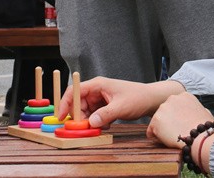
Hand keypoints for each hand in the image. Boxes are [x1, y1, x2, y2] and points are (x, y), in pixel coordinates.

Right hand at [57, 77, 184, 128]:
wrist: (151, 100)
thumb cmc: (138, 97)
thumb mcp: (121, 107)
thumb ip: (105, 115)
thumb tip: (90, 123)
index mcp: (97, 84)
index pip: (74, 91)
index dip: (65, 103)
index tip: (61, 117)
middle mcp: (96, 90)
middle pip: (78, 103)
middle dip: (79, 116)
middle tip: (83, 128)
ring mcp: (100, 98)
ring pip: (85, 111)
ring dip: (89, 121)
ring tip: (100, 126)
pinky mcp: (104, 106)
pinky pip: (94, 115)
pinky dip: (96, 122)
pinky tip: (107, 125)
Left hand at [147, 91, 213, 148]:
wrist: (200, 137)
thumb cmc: (205, 128)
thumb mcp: (204, 112)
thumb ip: (196, 109)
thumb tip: (196, 112)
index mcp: (184, 95)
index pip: (175, 106)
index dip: (177, 117)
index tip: (181, 125)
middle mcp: (172, 98)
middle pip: (165, 112)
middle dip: (169, 122)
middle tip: (176, 132)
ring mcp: (163, 108)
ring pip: (158, 121)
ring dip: (163, 129)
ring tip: (172, 137)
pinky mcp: (156, 120)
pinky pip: (151, 131)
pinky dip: (156, 137)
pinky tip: (165, 140)